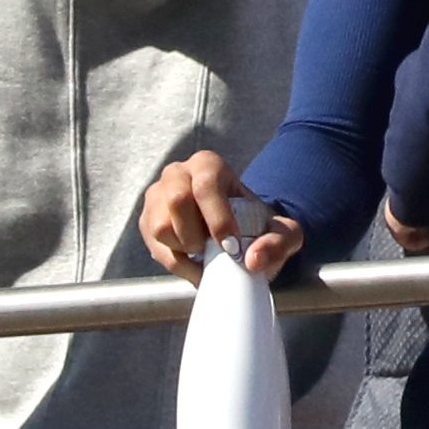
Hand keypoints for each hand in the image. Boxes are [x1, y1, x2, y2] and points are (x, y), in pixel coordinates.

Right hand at [138, 151, 302, 280]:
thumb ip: (279, 241)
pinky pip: (154, 247)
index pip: (207, 185)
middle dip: (198, 234)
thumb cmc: (255, 224)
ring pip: (160, 226)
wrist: (236, 232)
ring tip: (206, 252)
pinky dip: (177, 263)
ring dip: (185, 247)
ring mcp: (156, 197)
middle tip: (217, 251)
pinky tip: (196, 264)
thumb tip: (254, 259)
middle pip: (177, 201)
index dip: (218, 218)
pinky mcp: (146, 222)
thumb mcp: (282, 231)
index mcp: (208, 164)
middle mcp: (177, 174)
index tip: (232, 246)